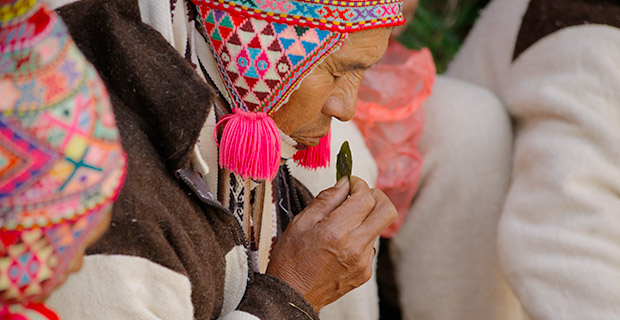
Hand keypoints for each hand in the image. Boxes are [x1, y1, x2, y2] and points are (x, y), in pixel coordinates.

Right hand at [266, 176, 396, 310]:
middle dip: (376, 196)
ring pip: (378, 228)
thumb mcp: (301, 222)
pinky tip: (342, 243)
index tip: (351, 183)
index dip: (359, 185)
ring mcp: (363, 262)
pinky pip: (371, 246)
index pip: (366, 198)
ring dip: (366, 219)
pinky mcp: (365, 272)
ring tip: (343, 224)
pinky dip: (360, 238)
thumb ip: (327, 198)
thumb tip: (345, 183)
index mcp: (337, 231)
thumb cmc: (291, 259)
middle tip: (360, 196)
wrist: (292, 294)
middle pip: (387, 211)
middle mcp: (355, 247)